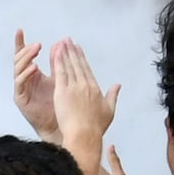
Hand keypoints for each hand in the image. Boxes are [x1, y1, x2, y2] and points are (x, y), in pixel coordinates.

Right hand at [11, 29, 56, 137]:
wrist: (61, 126)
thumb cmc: (61, 105)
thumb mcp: (61, 79)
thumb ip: (58, 64)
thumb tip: (60, 45)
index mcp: (33, 75)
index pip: (25, 56)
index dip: (21, 44)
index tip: (19, 31)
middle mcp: (25, 80)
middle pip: (19, 60)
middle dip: (26, 50)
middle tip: (37, 45)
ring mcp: (22, 88)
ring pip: (18, 69)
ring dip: (26, 59)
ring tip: (35, 51)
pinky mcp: (20, 98)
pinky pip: (20, 83)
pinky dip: (26, 74)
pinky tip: (34, 68)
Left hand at [48, 39, 118, 164]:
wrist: (84, 134)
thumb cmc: (95, 127)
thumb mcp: (109, 111)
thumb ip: (113, 96)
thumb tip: (118, 85)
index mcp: (96, 89)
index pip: (87, 69)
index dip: (82, 58)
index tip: (78, 48)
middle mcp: (86, 85)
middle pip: (78, 64)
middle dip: (73, 51)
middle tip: (68, 39)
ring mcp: (74, 87)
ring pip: (69, 66)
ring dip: (65, 52)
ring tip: (61, 42)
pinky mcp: (63, 91)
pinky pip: (60, 72)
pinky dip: (59, 61)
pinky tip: (56, 52)